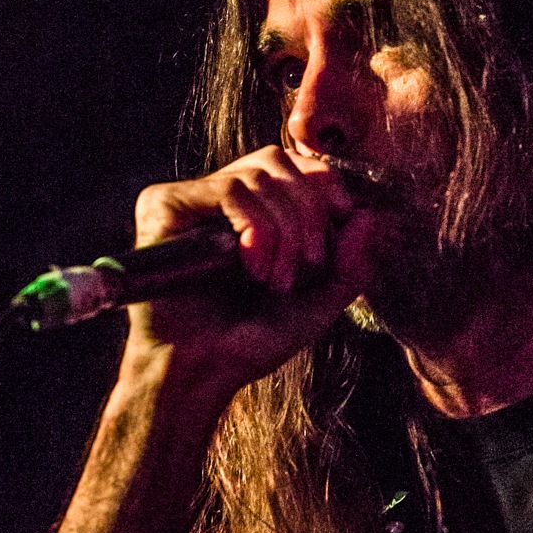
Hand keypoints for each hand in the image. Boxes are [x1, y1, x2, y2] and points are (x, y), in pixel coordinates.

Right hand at [122, 145, 377, 397]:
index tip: (343, 216)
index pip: (296, 165)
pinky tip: (252, 266)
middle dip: (308, 211)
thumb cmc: (253, 340)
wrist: (203, 370)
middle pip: (279, 162)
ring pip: (257, 176)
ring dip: (283, 230)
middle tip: (309, 265)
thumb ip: (350, 265)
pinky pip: (226, 190)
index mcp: (257, 209)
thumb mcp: (318, 304)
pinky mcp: (164, 205)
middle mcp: (223, 197)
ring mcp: (193, 200)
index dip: (325, 184)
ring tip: (274, 280)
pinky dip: (254, 226)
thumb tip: (368, 216)